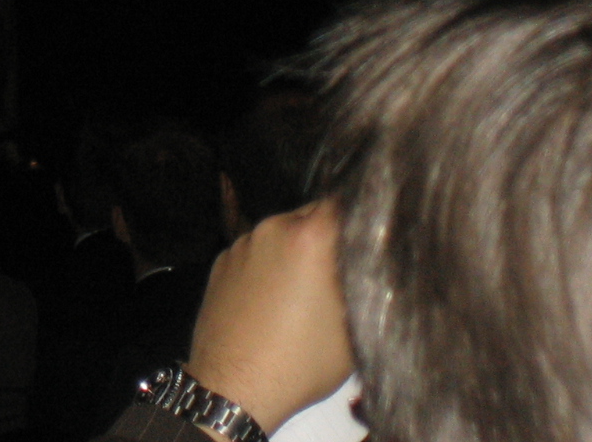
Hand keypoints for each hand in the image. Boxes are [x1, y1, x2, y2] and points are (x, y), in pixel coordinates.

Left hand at [187, 201, 352, 437]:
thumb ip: (362, 282)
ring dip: (295, 253)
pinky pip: (255, 252)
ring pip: (280, 235)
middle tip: (337, 272)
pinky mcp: (220, 261)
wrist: (233, 388)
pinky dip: (267, 267)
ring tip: (302, 293)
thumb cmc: (300, 362)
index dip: (360, 218)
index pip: (344, 203)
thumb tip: (370, 260)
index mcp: (309, 236)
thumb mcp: (352, 326)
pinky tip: (272, 301)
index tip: (368, 238)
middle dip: (327, 238)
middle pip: (310, 216)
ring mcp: (242, 243)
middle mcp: (272, 228)